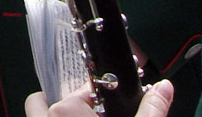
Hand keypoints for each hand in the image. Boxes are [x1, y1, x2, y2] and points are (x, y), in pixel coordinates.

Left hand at [24, 80, 173, 116]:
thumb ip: (151, 110)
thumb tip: (165, 87)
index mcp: (67, 111)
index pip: (82, 93)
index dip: (99, 99)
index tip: (110, 108)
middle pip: (45, 101)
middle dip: (65, 107)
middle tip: (90, 115)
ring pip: (36, 113)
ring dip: (50, 115)